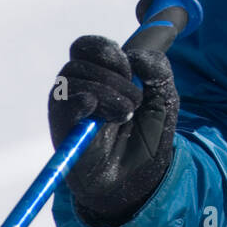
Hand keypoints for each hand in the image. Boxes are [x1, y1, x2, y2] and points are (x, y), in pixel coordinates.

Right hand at [49, 35, 178, 226]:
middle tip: (134, 96)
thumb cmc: (148, 139)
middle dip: (113, 67)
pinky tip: (104, 115)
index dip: (110, 50)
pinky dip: (85, 100)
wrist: (139, 180)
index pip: (89, 45)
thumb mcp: (164, 100)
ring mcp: (68, 107)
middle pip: (80, 51)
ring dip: (108, 90)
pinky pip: (63, 101)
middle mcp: (79, 87)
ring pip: (74, 75)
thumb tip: (136, 56)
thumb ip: (158, 70)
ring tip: (126, 114)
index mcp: (100, 76)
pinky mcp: (61, 129)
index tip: (131, 70)